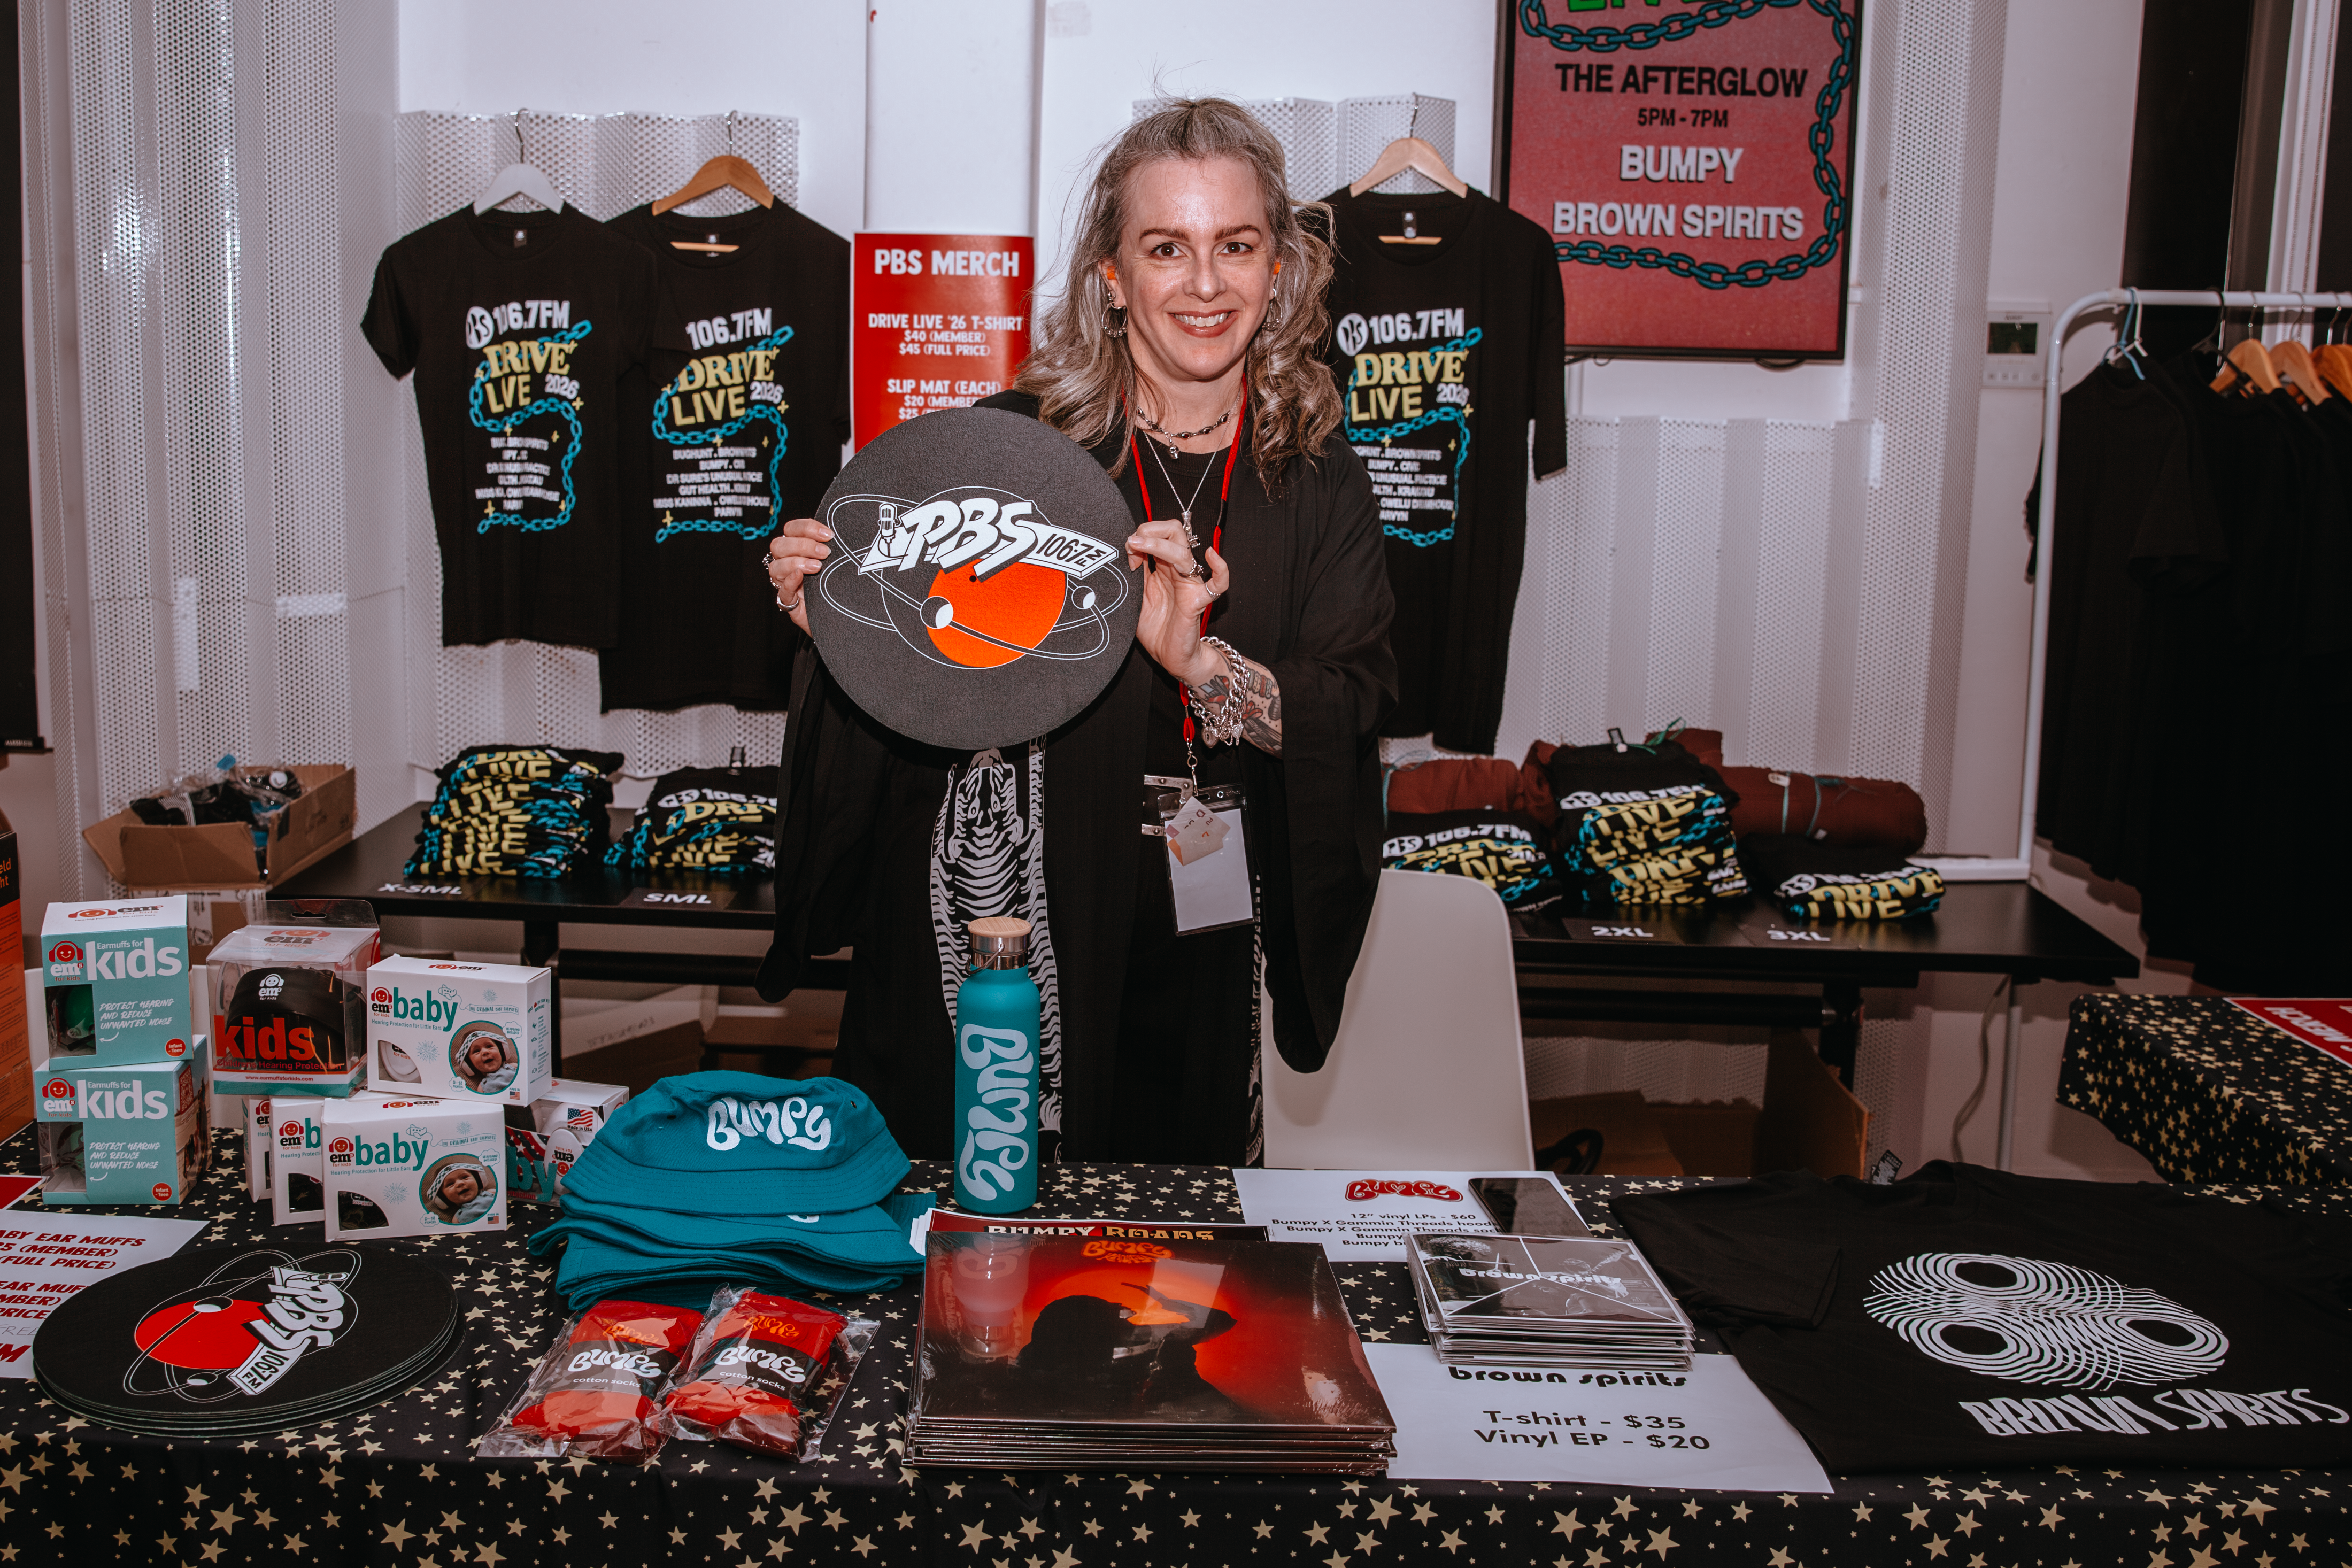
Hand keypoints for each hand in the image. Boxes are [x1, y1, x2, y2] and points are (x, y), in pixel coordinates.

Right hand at [764, 517, 831, 636]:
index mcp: (798, 549)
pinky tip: (800, 576)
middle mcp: (788, 563)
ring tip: (817, 567)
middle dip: (803, 545)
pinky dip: (789, 581)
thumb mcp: (838, 562)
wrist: (844, 616)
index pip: (791, 529)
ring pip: (776, 567)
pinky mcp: (790, 603)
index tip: (829, 535)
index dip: (807, 528)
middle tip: (825, 553)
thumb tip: (840, 532)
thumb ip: (834, 547)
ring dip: (796, 562)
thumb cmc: (840, 585)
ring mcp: (786, 583)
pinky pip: (782, 591)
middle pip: (778, 545)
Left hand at [1127, 519, 1229, 684]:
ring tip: (1139, 546)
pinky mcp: (1198, 601)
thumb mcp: (1135, 598)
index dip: (1141, 536)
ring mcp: (1189, 584)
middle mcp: (1176, 572)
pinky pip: (1218, 583)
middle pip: (1174, 533)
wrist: (1170, 657)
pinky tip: (1211, 556)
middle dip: (1151, 530)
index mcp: (1162, 568)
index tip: (1127, 551)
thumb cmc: (1156, 630)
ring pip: (1183, 552)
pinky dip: (1220, 568)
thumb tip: (1126, 552)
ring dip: (1158, 544)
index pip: (1159, 534)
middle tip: (1133, 543)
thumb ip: (1133, 576)